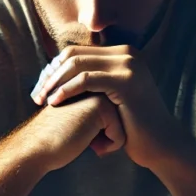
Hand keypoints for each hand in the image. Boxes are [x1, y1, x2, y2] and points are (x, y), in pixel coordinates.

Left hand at [31, 45, 192, 171]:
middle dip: (50, 75)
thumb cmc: (133, 126)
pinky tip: (55, 103)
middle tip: (36, 95)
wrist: (159, 144)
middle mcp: (127, 53)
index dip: (54, 69)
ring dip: (54, 82)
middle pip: (73, 55)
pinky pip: (86, 80)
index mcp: (122, 53)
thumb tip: (60, 74)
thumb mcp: (111, 97)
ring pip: (77, 64)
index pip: (76, 52)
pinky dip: (67, 90)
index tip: (40, 89)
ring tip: (42, 100)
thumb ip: (94, 81)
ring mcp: (128, 65)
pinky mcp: (126, 81)